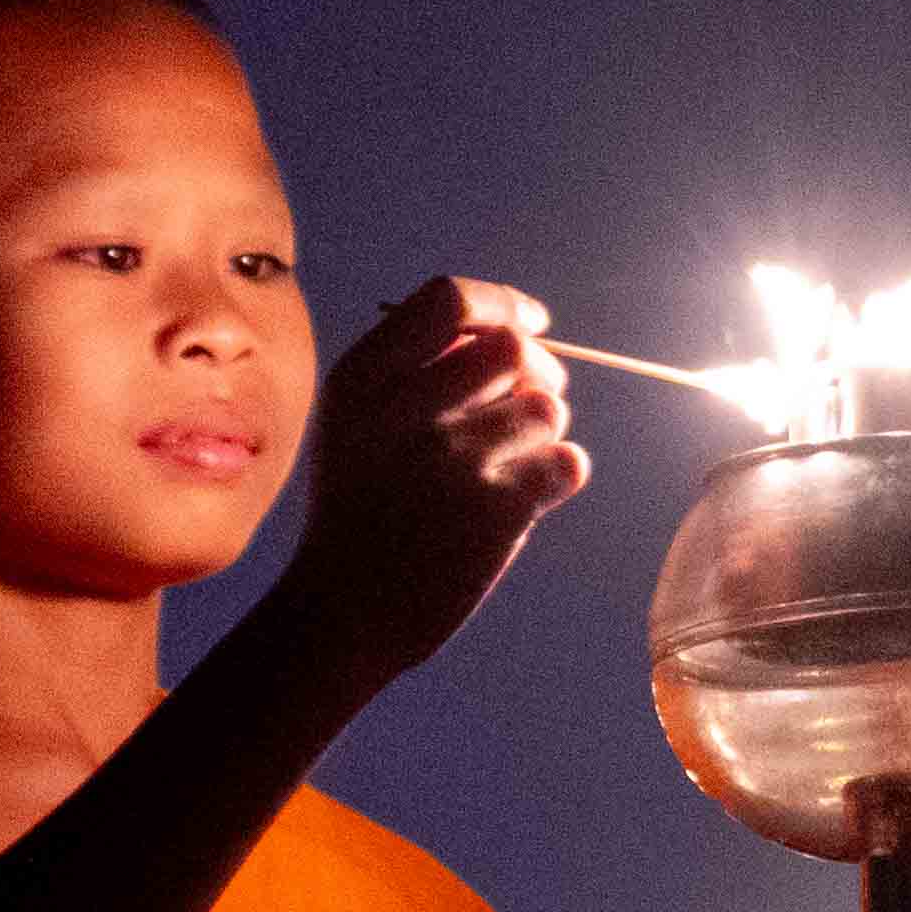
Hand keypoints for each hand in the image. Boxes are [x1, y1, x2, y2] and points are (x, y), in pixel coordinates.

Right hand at [278, 274, 587, 685]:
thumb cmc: (359, 514)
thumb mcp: (354, 426)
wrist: (344, 610)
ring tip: (516, 462)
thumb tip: (514, 338)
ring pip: (546, 409)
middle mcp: (409, 406)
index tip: (533, 321)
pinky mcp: (498, 505)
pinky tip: (534, 493)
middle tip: (538, 397)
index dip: (504, 304)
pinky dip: (562, 473)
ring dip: (546, 431)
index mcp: (365, 377)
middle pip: (511, 348)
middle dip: (541, 369)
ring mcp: (456, 455)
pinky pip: (566, 463)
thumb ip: (414, 374)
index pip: (450, 300)